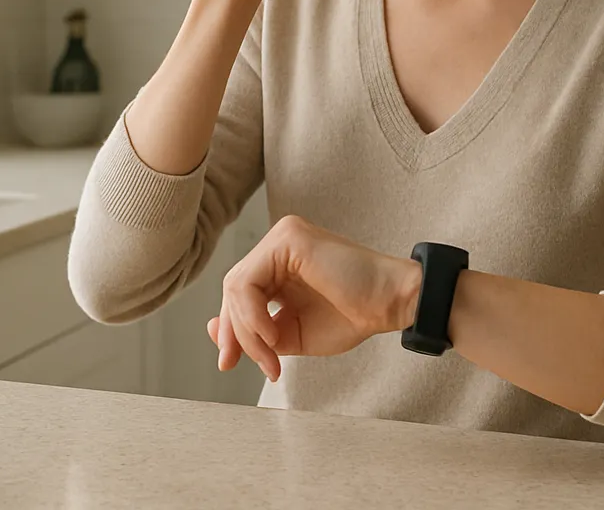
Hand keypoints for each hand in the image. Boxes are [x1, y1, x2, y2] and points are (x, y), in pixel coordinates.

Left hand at [207, 215, 420, 381]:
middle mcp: (277, 245)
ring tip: (271, 356)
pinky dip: (252, 314)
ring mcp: (282, 238)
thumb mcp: (292, 333)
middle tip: (249, 364)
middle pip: (232, 290)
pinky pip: (248, 281)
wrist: (390, 304)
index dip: (230, 330)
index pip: (239, 294)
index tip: (229, 362)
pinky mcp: (288, 238)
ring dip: (246, 330)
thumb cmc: (351, 315)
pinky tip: (271, 335)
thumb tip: (213, 329)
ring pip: (236, 286)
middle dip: (233, 333)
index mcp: (279, 264)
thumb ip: (256, 332)